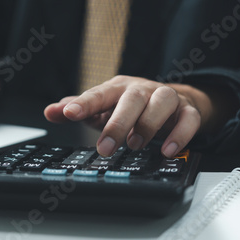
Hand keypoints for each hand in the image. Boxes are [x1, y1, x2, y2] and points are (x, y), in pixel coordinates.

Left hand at [44, 75, 233, 157]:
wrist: (173, 101)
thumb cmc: (129, 106)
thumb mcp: (101, 108)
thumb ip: (76, 110)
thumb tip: (50, 111)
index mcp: (118, 88)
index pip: (99, 93)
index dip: (83, 103)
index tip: (68, 113)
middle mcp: (142, 89)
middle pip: (131, 99)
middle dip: (117, 123)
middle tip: (104, 148)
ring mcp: (167, 98)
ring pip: (162, 102)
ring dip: (148, 124)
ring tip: (135, 145)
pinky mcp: (188, 110)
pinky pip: (189, 119)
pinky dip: (180, 134)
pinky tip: (167, 151)